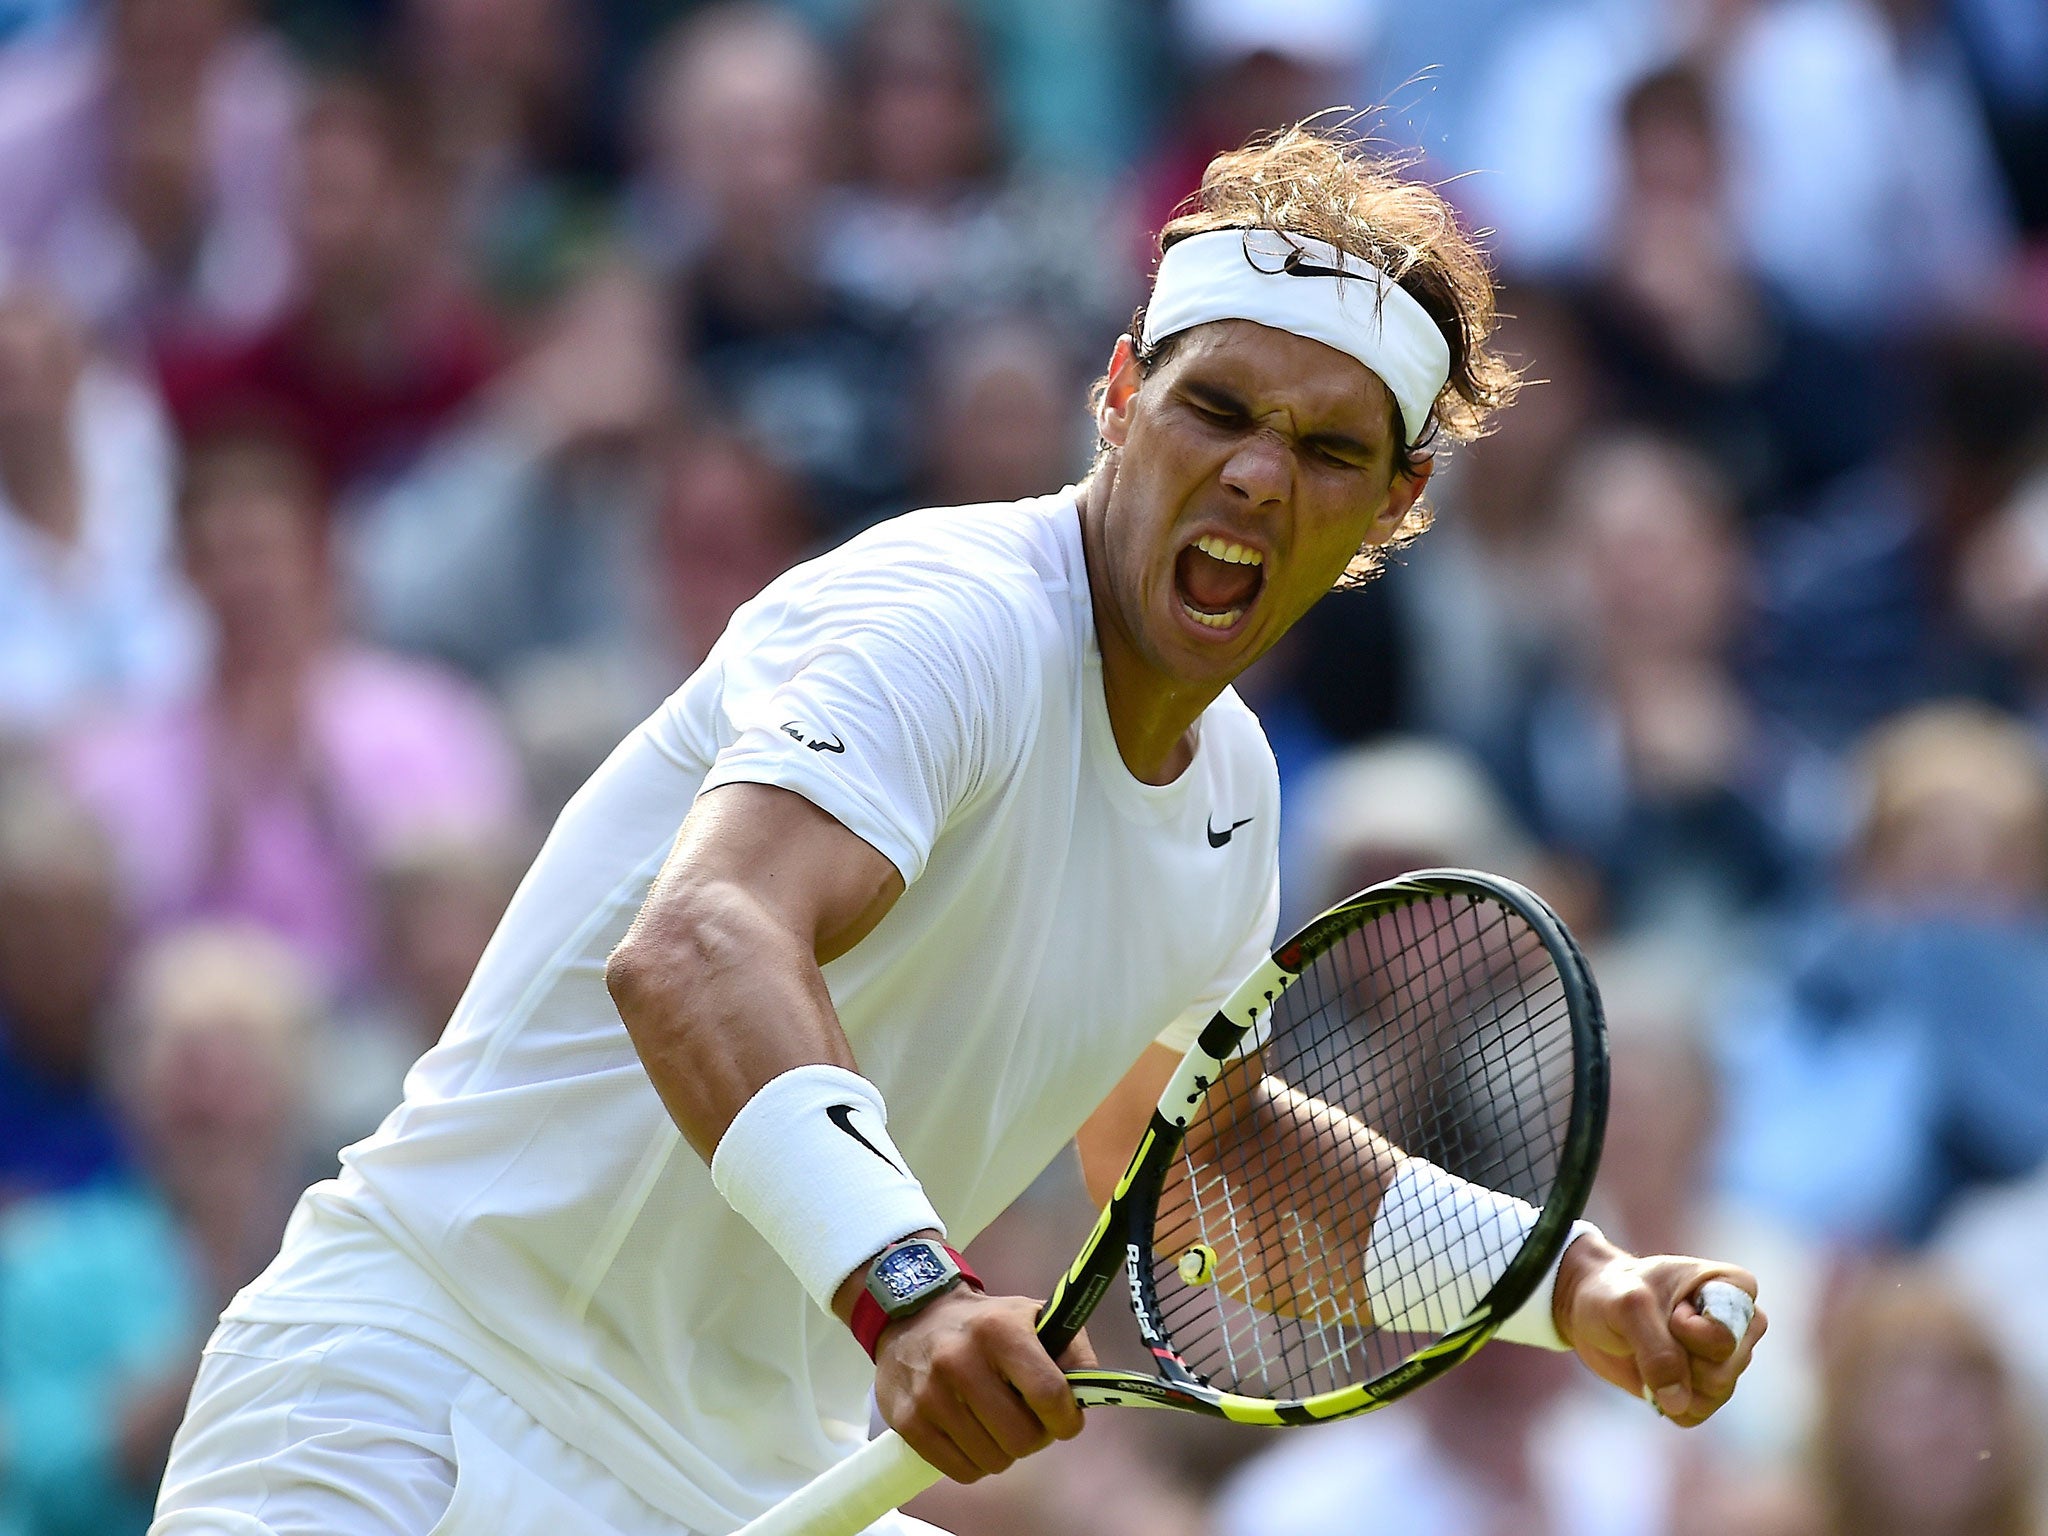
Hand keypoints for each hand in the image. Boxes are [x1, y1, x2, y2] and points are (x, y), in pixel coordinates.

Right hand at [870, 1287, 1095, 1482]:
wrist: (916, 1314)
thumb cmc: (987, 1323)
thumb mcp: (1034, 1317)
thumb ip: (1071, 1351)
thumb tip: (1091, 1394)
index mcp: (1000, 1331)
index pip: (1049, 1394)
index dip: (1067, 1419)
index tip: (1066, 1420)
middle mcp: (960, 1360)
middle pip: (1022, 1437)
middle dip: (1035, 1437)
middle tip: (1027, 1420)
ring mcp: (930, 1393)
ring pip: (993, 1460)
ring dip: (1004, 1451)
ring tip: (997, 1424)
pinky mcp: (908, 1421)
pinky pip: (960, 1471)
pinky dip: (975, 1462)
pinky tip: (973, 1435)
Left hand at [1552, 1231, 1763, 1427]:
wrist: (1589, 1307)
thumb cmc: (1614, 1291)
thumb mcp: (1629, 1306)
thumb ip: (1658, 1351)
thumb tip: (1679, 1404)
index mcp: (1737, 1288)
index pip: (1726, 1336)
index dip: (1685, 1329)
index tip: (1668, 1307)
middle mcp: (1742, 1327)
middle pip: (1724, 1372)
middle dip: (1677, 1357)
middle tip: (1655, 1327)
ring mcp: (1727, 1361)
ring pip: (1713, 1396)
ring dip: (1671, 1380)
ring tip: (1652, 1347)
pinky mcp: (1706, 1389)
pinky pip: (1695, 1415)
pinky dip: (1665, 1400)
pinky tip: (1651, 1373)